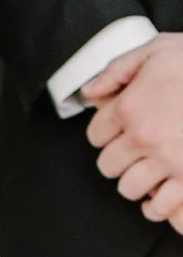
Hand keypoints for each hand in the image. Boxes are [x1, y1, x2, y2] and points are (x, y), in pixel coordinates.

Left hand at [83, 34, 182, 227]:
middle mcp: (144, 137)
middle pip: (108, 165)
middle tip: (135, 151)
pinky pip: (158, 208)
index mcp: (131, 106)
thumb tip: (89, 90)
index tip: (118, 131)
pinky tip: (163, 192)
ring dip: (137, 181)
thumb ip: (119, 69)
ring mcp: (167, 160)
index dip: (107, 132)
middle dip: (120, 158)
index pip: (96, 134)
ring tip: (150, 171)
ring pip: (129, 188)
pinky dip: (157, 205)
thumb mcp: (159, 49)